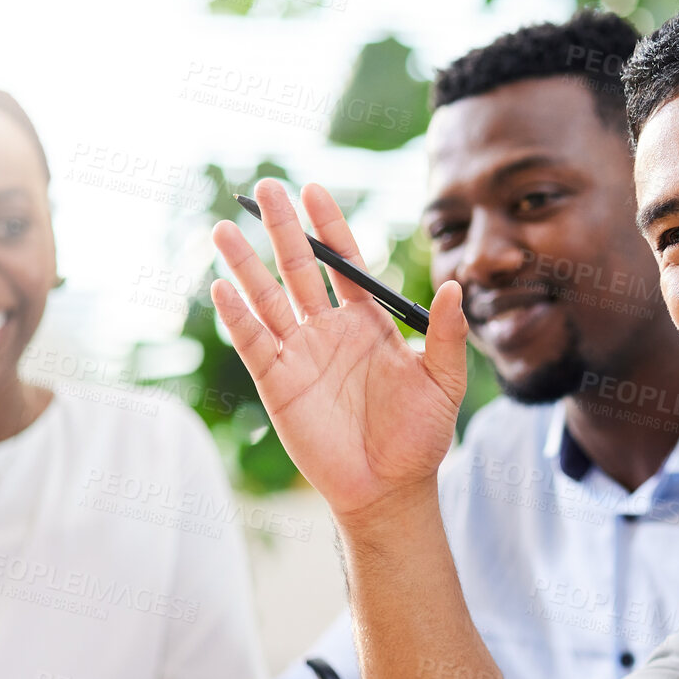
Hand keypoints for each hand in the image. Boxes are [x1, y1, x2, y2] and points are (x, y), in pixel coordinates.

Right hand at [211, 179, 469, 523]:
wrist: (388, 490)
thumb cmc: (420, 438)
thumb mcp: (443, 383)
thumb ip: (446, 335)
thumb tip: (455, 286)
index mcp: (368, 322)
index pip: (345, 263)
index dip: (330, 226)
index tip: (314, 190)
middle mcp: (329, 330)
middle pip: (299, 268)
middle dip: (282, 228)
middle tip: (265, 188)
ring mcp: (300, 354)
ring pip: (267, 298)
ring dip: (245, 264)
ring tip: (223, 228)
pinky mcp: (277, 382)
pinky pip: (252, 342)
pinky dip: (236, 315)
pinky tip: (222, 286)